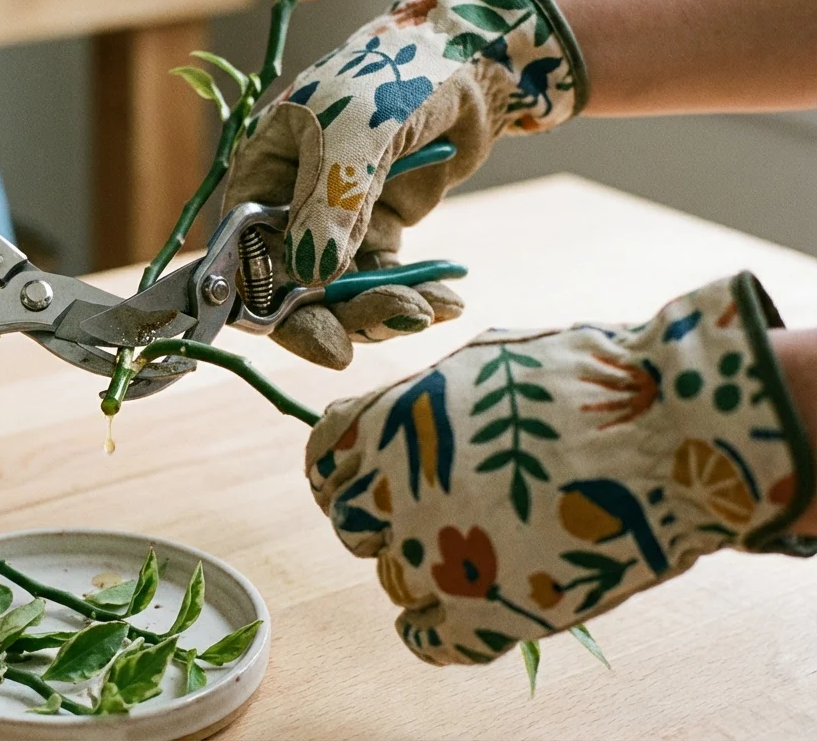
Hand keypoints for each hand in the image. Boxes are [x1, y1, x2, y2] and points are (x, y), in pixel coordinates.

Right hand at [224, 0, 585, 368]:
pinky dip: (414, 295)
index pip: (248, 256)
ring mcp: (334, 223)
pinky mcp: (378, 233)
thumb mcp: (355, 136)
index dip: (271, 305)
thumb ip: (331, 206)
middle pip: (291, 288)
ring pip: (341, 294)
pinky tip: (445, 301)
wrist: (467, 59)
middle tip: (357, 347)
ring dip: (379, 310)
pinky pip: (385, 281)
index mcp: (261, 176)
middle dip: (329, 319)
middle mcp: (289, 206)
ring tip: (425, 310)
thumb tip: (312, 279)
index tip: (312, 338)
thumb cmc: (392, 77)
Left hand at [304, 273, 815, 664]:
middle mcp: (398, 494)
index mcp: (392, 425)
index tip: (369, 474)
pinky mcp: (487, 618)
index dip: (346, 469)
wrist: (676, 435)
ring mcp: (438, 561)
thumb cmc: (589, 382)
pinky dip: (436, 629)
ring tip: (477, 548)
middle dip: (382, 515)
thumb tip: (387, 417)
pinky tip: (464, 608)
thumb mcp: (485, 361)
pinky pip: (428, 640)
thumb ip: (421, 397)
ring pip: (392, 580)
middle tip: (433, 508)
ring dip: (421, 567)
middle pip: (351, 523)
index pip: (324, 460)